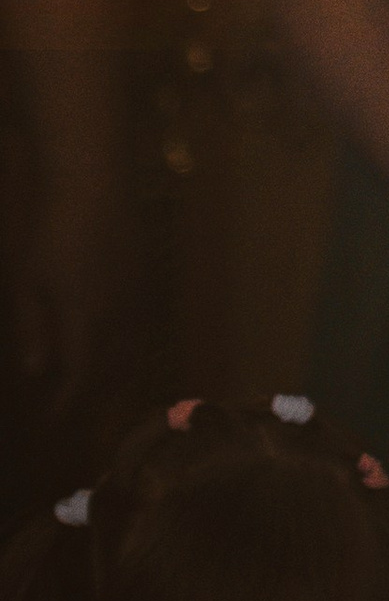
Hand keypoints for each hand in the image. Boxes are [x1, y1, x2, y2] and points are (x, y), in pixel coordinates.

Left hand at [7, 148, 132, 392]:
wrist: (94, 180)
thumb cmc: (51, 229)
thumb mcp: (29, 282)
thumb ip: (34, 329)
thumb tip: (37, 371)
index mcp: (85, 319)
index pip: (80, 378)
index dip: (67, 405)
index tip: (52, 421)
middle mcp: (120, 314)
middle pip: (114, 371)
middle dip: (94, 396)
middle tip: (74, 407)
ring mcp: (139, 294)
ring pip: (135, 350)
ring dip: (116, 374)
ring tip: (96, 385)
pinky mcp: (148, 276)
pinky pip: (143, 326)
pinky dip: (130, 347)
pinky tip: (115, 345)